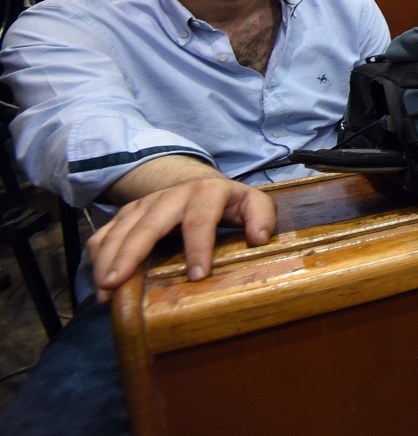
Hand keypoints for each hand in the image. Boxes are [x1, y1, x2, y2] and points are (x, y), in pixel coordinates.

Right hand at [87, 176, 275, 298]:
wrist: (198, 184)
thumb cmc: (229, 203)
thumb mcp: (253, 203)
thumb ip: (262, 217)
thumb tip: (258, 238)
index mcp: (206, 193)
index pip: (200, 219)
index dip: (199, 247)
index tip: (197, 277)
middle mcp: (170, 196)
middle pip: (148, 224)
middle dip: (131, 254)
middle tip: (118, 284)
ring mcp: (144, 204)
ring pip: (120, 229)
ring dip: (108, 259)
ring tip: (104, 291)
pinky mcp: (127, 214)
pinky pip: (105, 233)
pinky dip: (97, 256)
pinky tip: (98, 283)